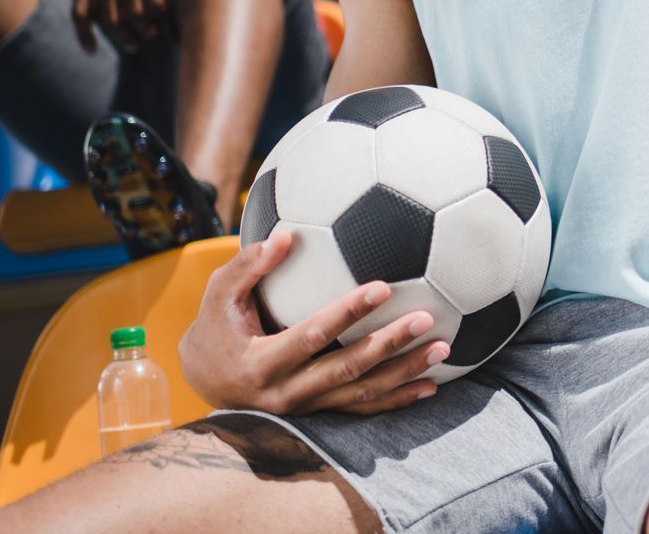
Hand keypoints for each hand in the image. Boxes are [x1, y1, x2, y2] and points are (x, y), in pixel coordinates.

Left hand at [72, 0, 176, 50]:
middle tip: (132, 47)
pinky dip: (157, 17)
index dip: (85, 36)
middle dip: (120, 38)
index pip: (80, 12)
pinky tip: (161, 22)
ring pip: (133, 13)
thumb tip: (93, 12)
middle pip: (108, 18)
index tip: (93, 51)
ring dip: (142, 30)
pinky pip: (153, 2)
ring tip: (150, 35)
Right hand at [180, 229, 446, 415]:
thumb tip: (284, 233)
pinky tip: (431, 385)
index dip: (347, 313)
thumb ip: (249, 266)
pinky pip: (363, 410)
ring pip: (361, 393)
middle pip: (346, 369)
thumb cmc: (215, 327)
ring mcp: (305, 409)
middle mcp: (285, 393)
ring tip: (442, 348)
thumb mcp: (218, 294)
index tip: (383, 287)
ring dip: (404, 372)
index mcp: (260, 362)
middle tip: (426, 318)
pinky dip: (398, 399)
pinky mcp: (319, 414)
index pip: (312, 335)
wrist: (206, 381)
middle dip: (388, 345)